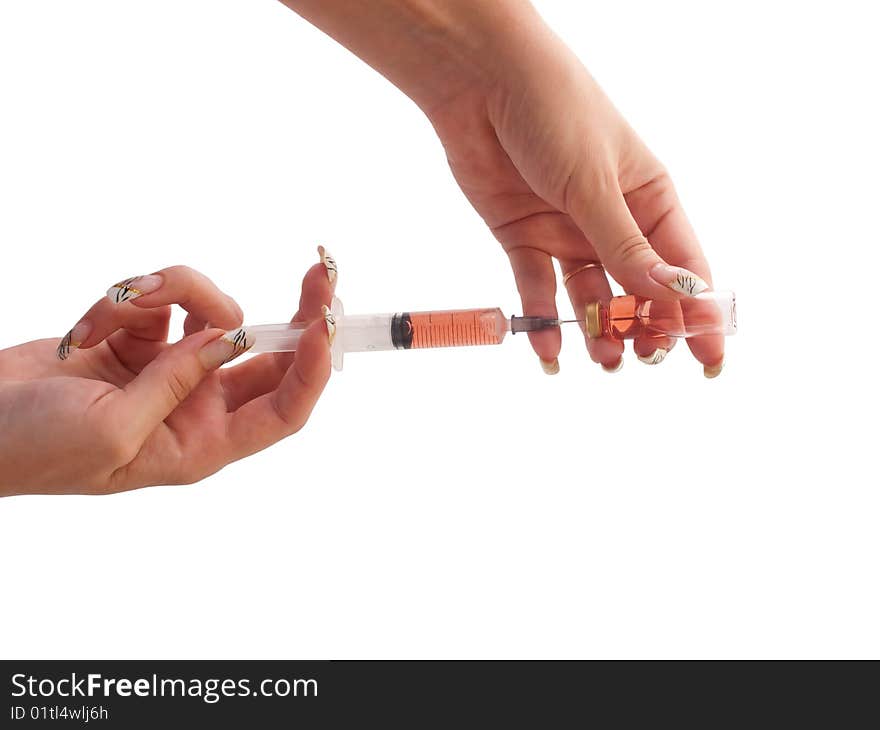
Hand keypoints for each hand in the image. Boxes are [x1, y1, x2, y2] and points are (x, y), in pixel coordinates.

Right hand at [0, 254, 337, 495]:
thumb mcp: (113, 430)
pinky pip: (160, 300)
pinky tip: (86, 325)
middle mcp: (196, 407)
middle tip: (319, 270)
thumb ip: (176, 383)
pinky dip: (127, 299)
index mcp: (202, 444)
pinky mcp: (139, 339)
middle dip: (295, 312)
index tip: (323, 324)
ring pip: (211, 312)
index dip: (310, 370)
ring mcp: (170, 369)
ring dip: (176, 293)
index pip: (282, 409)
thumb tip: (230, 339)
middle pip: (268, 355)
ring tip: (120, 302)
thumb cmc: (33, 450)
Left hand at [281, 0, 723, 375]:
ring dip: (597, 330)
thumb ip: (625, 245)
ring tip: (602, 359)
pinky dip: (542, 319)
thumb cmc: (556, 112)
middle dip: (644, 328)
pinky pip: (538, 289)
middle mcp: (612, 221)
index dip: (696, 313)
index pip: (683, 266)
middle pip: (637, 290)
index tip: (707, 358)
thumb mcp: (596, 183)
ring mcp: (567, 232)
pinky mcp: (524, 238)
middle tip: (642, 357)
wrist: (481, 83)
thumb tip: (671, 296)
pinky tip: (548, 350)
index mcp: (650, 199)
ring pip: (589, 296)